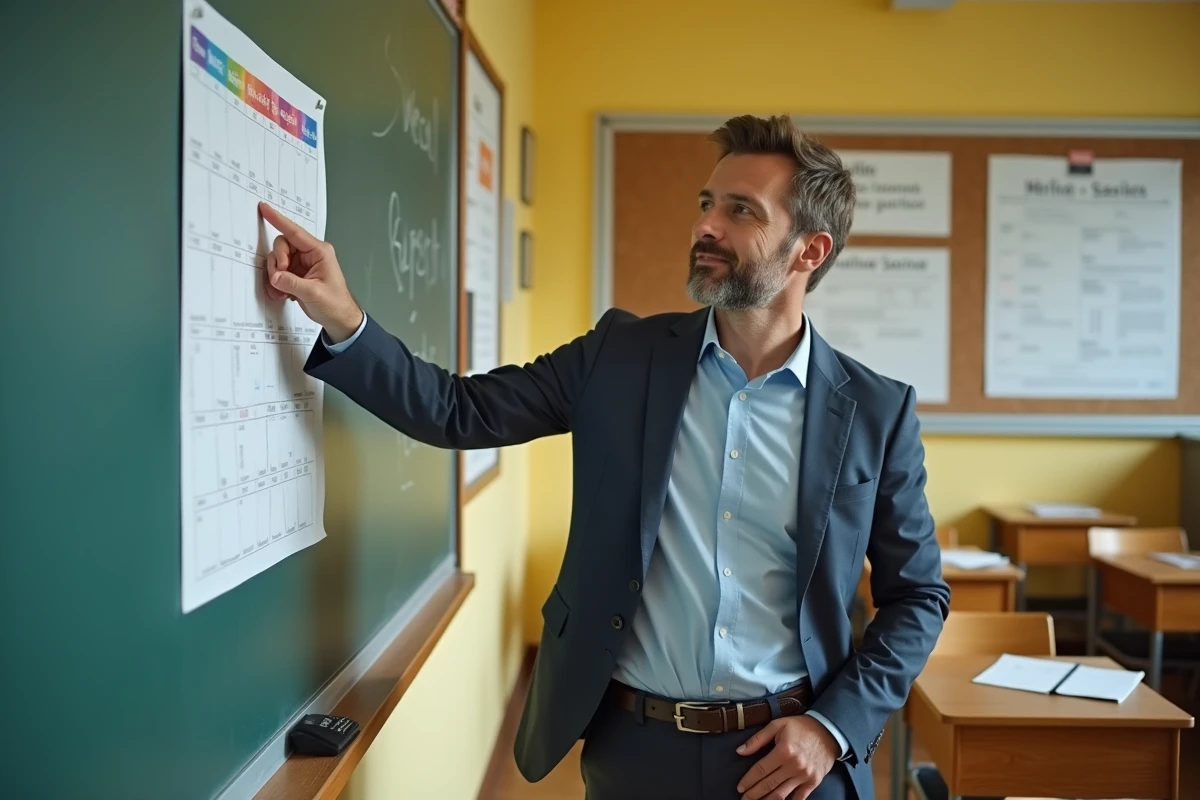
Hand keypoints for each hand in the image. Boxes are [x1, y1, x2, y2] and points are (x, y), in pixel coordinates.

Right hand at [259, 201, 362, 342]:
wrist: (339, 319)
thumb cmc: (336, 304)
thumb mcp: (313, 293)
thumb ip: (292, 283)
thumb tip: (275, 276)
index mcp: (319, 252)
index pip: (295, 232)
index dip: (278, 219)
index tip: (264, 208)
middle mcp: (310, 254)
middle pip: (282, 246)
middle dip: (277, 262)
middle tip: (280, 277)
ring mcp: (302, 264)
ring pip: (278, 260)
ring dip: (275, 276)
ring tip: (283, 291)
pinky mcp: (296, 274)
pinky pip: (279, 272)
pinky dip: (276, 282)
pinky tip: (283, 294)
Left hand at [735, 715, 837, 799]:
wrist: (829, 731)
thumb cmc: (801, 727)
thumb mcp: (777, 725)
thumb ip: (758, 739)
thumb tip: (740, 751)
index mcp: (783, 751)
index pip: (761, 770)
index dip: (748, 780)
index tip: (740, 787)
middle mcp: (794, 766)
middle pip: (769, 785)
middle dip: (754, 794)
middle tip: (744, 799)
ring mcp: (805, 776)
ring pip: (781, 794)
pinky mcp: (813, 782)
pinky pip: (798, 798)